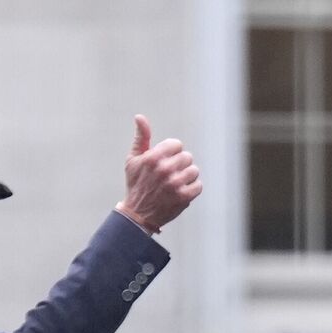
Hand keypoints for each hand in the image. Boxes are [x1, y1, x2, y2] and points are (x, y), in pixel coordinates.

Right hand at [116, 114, 201, 231]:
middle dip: (179, 166)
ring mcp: (175, 184)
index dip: (171, 154)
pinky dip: (191, 190)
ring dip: (186, 178)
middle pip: (187, 157)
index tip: (163, 164)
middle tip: (167, 177)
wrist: (137, 215)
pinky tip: (179, 193)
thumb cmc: (136, 184)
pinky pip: (198, 185)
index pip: (177, 145)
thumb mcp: (133, 160)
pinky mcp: (183, 197)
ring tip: (173, 186)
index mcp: (152, 158)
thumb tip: (140, 117)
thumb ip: (140, 138)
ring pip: (194, 171)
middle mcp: (164, 169)